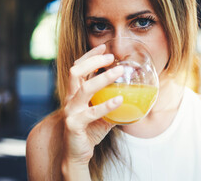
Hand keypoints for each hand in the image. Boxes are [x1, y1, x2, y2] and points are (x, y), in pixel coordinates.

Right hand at [62, 44, 123, 165]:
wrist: (77, 154)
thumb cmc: (91, 130)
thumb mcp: (101, 110)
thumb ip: (109, 98)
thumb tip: (130, 88)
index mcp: (75, 93)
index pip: (78, 67)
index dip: (90, 56)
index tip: (104, 47)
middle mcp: (70, 99)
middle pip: (76, 71)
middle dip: (93, 61)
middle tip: (111, 56)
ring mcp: (70, 111)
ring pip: (83, 88)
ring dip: (102, 78)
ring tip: (118, 71)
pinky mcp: (74, 124)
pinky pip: (91, 113)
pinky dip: (106, 105)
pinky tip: (119, 100)